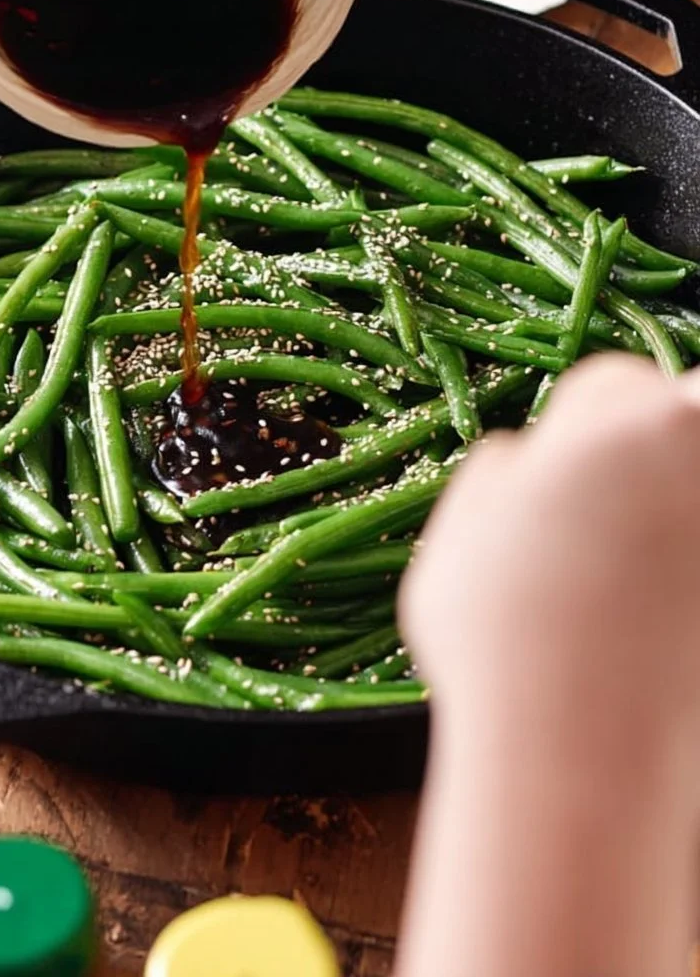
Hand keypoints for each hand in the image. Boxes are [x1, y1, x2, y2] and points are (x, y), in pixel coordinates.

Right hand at [403, 352, 699, 748]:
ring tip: (635, 565)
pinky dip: (685, 565)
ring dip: (676, 501)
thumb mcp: (458, 534)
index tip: (564, 478)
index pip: (608, 383)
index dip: (578, 432)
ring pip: (695, 488)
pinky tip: (663, 608)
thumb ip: (497, 477)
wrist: (576, 751)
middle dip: (648, 452)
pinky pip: (699, 554)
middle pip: (683, 413)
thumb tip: (521, 463)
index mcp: (622, 422)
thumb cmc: (502, 638)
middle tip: (609, 518)